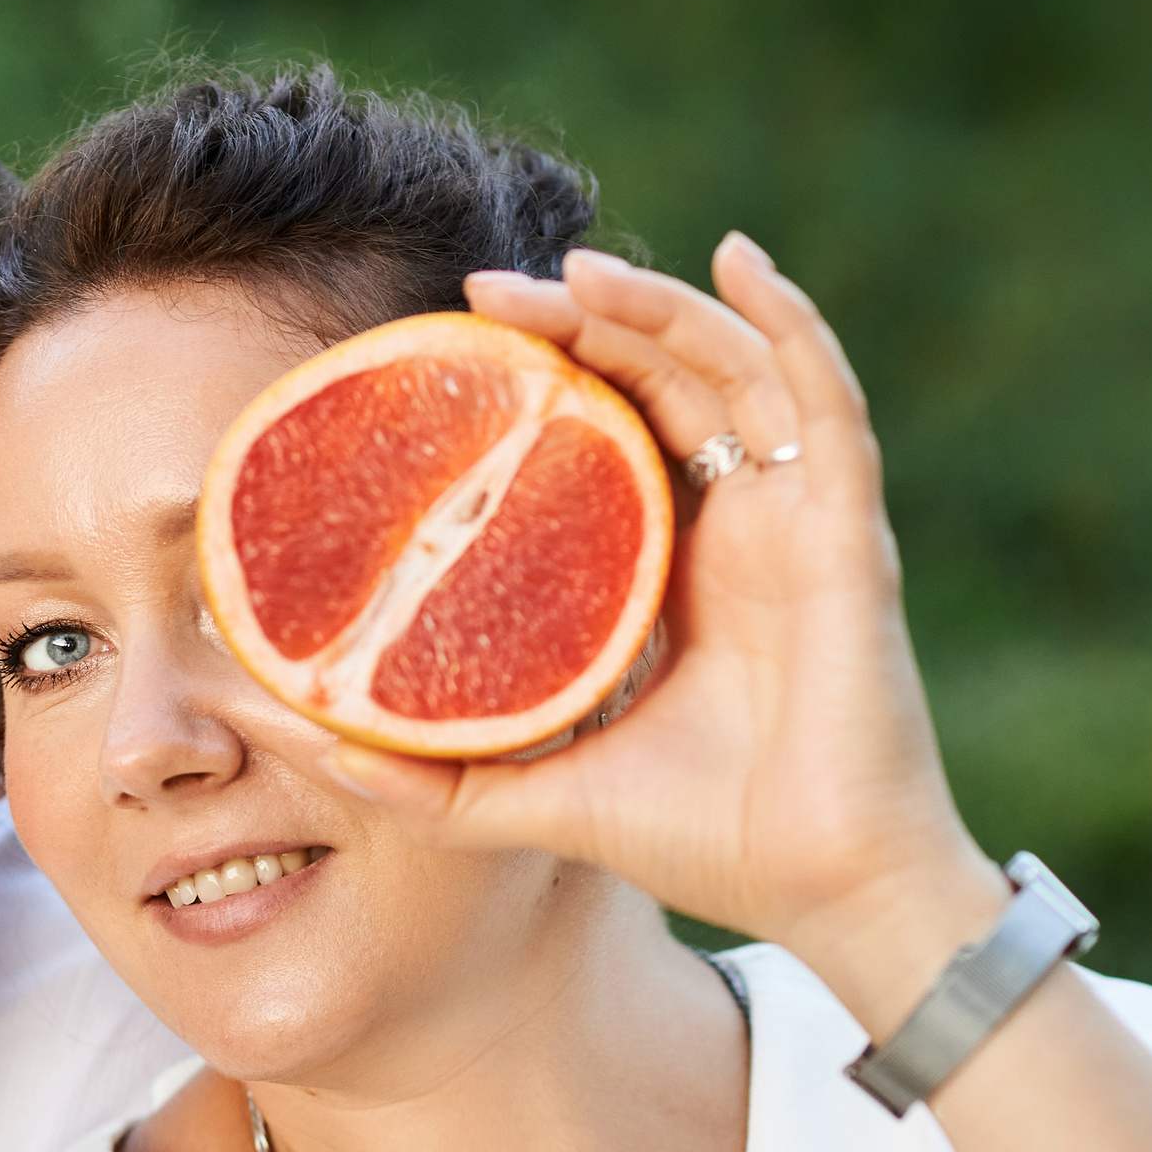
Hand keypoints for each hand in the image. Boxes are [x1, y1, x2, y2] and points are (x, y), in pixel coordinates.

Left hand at [326, 237, 1006, 1031]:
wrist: (820, 892)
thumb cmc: (700, 839)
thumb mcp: (532, 796)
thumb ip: (430, 775)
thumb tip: (304, 742)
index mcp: (665, 569)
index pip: (603, 436)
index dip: (541, 378)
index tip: (451, 344)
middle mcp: (731, 527)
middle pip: (657, 381)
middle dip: (577, 322)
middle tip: (482, 293)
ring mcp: (795, 520)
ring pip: (730, 367)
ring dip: (655, 306)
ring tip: (573, 267)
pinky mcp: (846, 530)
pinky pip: (821, 402)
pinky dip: (788, 320)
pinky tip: (738, 258)